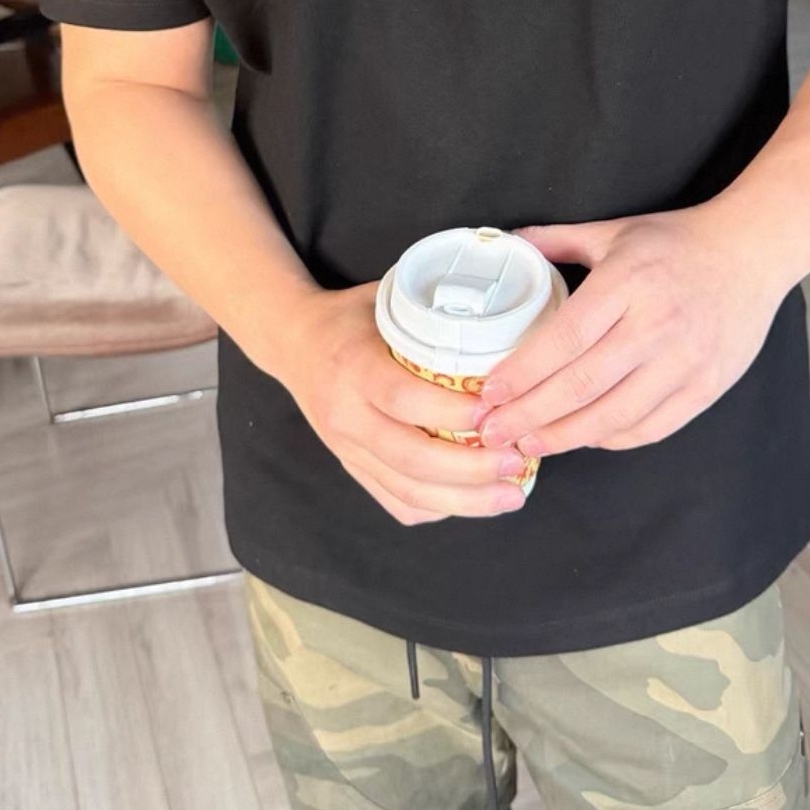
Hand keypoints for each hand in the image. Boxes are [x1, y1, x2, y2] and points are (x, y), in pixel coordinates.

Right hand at [273, 283, 529, 526]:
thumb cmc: (350, 318)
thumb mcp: (384, 300)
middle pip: (410, 457)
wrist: (292, 344)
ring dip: (464, 500)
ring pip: (407, 491)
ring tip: (512, 495)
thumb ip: (432, 314)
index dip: (451, 412)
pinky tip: (474, 501)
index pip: (403, 399)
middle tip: (517, 462)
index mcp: (353, 368)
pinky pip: (395, 502)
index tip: (497, 411)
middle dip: (470, 469)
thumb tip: (503, 313)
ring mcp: (346, 449)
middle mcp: (346, 415)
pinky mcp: (351, 467)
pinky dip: (438, 508)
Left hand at [474, 207, 786, 457]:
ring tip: (529, 444)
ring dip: (565, 436)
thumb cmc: (677, 242)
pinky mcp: (707, 387)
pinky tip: (582, 437)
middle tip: (493, 432)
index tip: (489, 393)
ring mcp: (685, 361)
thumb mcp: (613, 231)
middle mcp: (656, 325)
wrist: (752, 252)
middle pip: (583, 384)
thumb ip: (556, 240)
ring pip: (615, 415)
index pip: (565, 338)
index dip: (523, 372)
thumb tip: (505, 245)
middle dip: (530, 415)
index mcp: (627, 282)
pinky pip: (651, 426)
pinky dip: (612, 438)